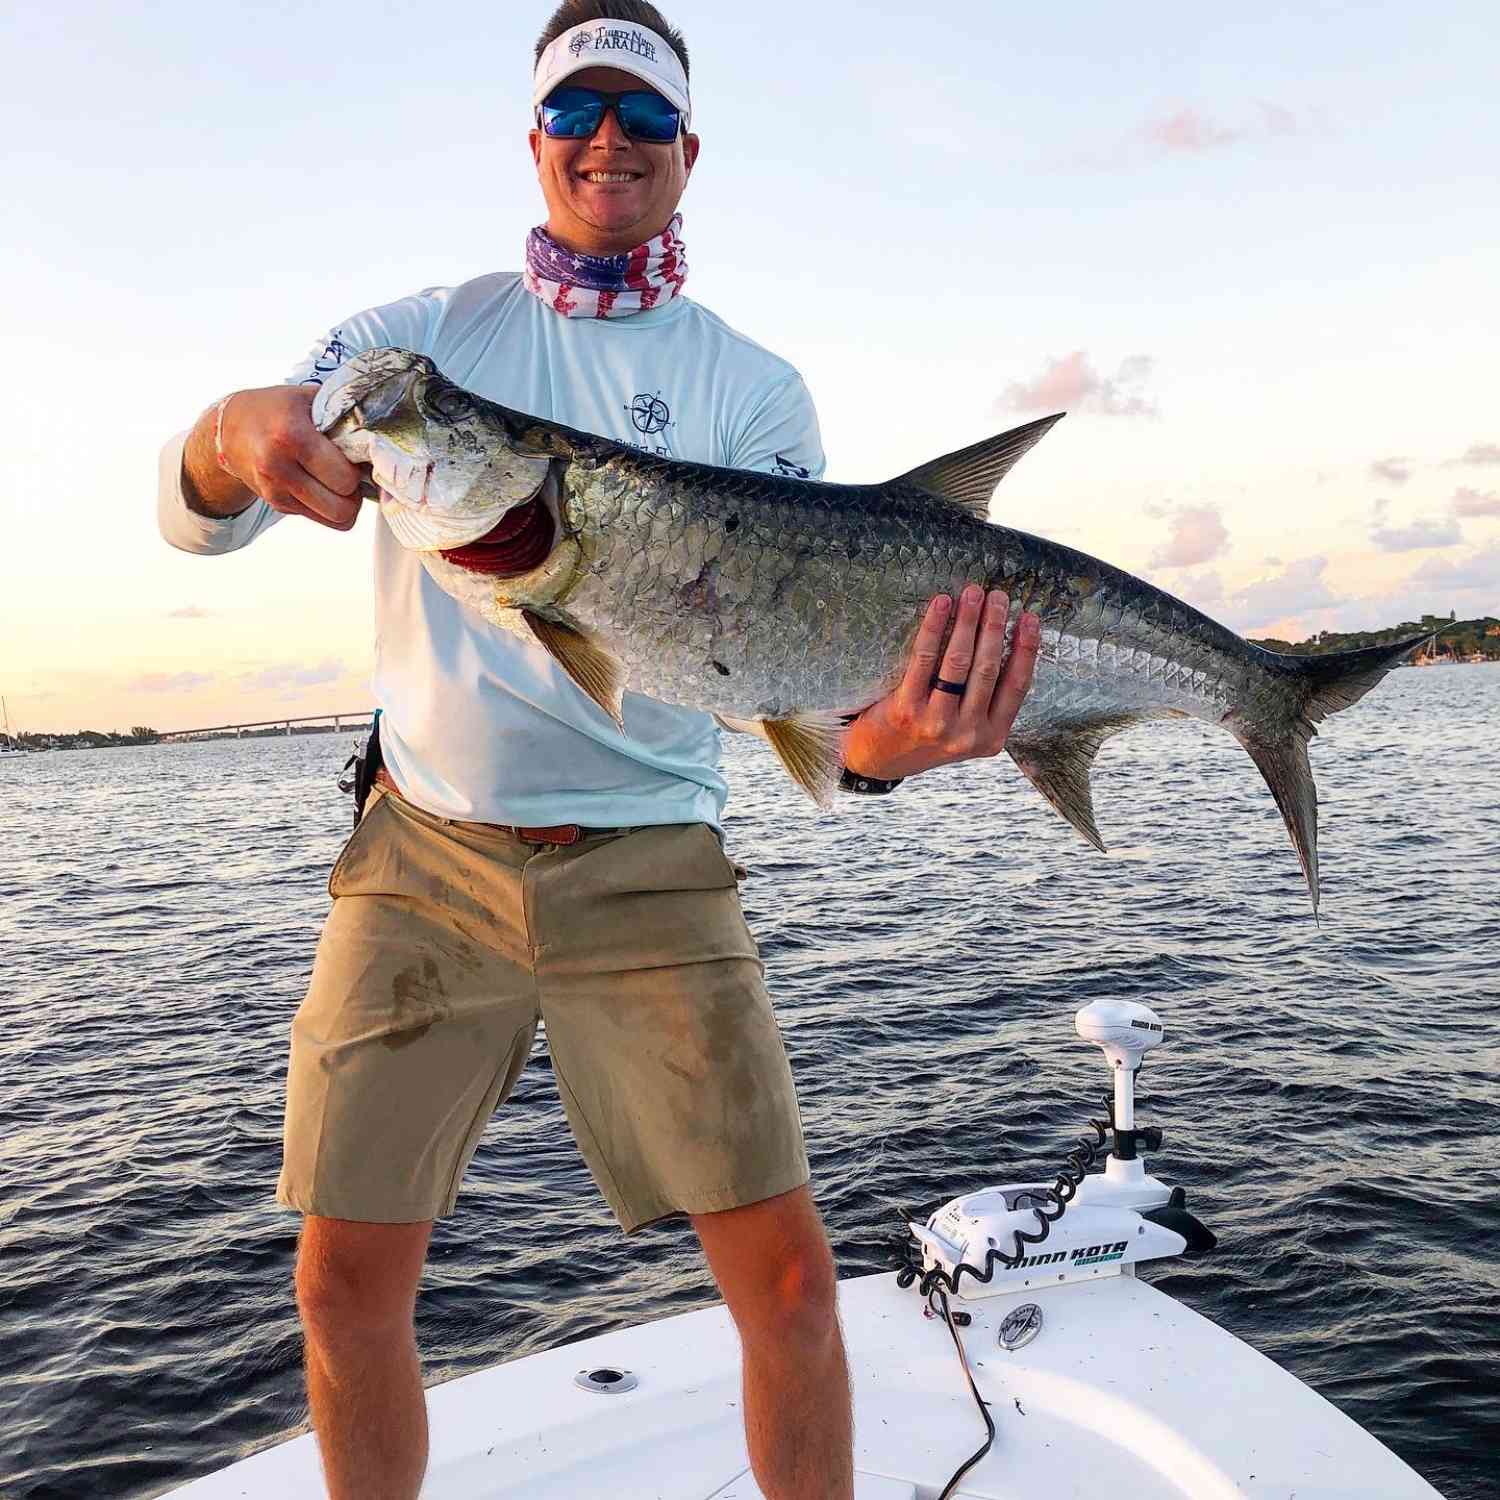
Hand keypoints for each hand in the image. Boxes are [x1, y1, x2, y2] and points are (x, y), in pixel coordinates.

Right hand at [212, 385, 365, 529]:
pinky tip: (324, 485)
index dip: (359, 469)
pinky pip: (323, 520)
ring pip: (336, 520)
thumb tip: (382, 437)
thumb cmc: (278, 409)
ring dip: (346, 504)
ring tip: (340, 481)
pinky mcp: (277, 505)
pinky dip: (330, 507)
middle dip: (355, 491)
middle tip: (351, 472)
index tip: (356, 456)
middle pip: (343, 506)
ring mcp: (275, 490)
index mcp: (290, 435)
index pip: (344, 477)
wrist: (230, 428)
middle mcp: (278, 467)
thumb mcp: (309, 398)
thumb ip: (345, 413)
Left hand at [842, 586, 1040, 780]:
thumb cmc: (928, 735)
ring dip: (968, 622)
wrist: (879, 760)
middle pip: (988, 669)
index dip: (1027, 649)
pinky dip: (934, 628)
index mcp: (991, 737)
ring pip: (959, 662)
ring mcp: (937, 723)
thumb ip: (986, 702)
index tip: (1029, 617)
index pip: (1017, 686)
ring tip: (972, 593)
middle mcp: (968, 734)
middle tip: (997, 596)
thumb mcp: (967, 732)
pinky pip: (924, 660)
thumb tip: (1007, 642)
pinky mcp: (907, 710)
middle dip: (994, 626)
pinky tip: (941, 605)